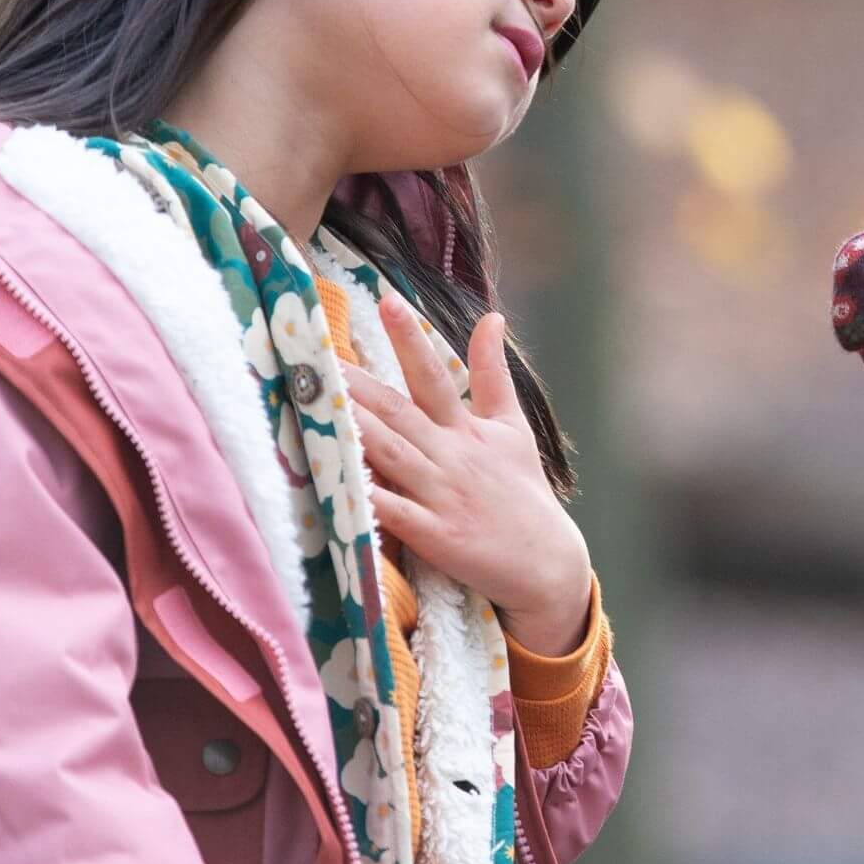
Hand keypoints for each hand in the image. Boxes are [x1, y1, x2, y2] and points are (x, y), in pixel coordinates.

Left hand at [346, 293, 590, 652]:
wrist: (547, 562)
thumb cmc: (523, 492)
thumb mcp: (513, 427)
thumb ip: (494, 372)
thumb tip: (492, 317)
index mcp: (467, 429)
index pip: (435, 375)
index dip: (411, 339)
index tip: (389, 300)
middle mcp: (451, 456)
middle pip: (397, 411)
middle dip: (357, 382)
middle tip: (316, 350)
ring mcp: (442, 495)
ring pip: (389, 454)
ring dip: (353, 427)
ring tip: (316, 401)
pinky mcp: (435, 535)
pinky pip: (392, 512)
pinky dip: (367, 497)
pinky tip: (338, 480)